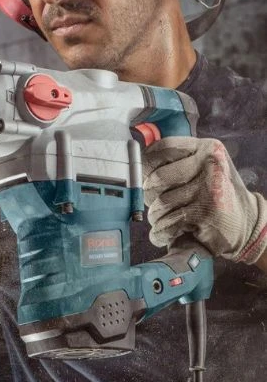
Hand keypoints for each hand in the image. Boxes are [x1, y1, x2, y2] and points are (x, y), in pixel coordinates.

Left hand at [142, 137, 266, 262]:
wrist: (247, 223)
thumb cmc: (213, 192)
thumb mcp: (200, 167)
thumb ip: (174, 161)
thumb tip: (135, 163)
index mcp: (206, 148)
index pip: (162, 149)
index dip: (146, 165)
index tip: (144, 177)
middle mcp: (210, 164)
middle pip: (157, 178)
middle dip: (150, 196)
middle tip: (156, 203)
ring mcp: (210, 189)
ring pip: (161, 203)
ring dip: (156, 216)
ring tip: (164, 219)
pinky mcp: (207, 213)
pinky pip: (168, 223)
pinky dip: (161, 232)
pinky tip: (165, 233)